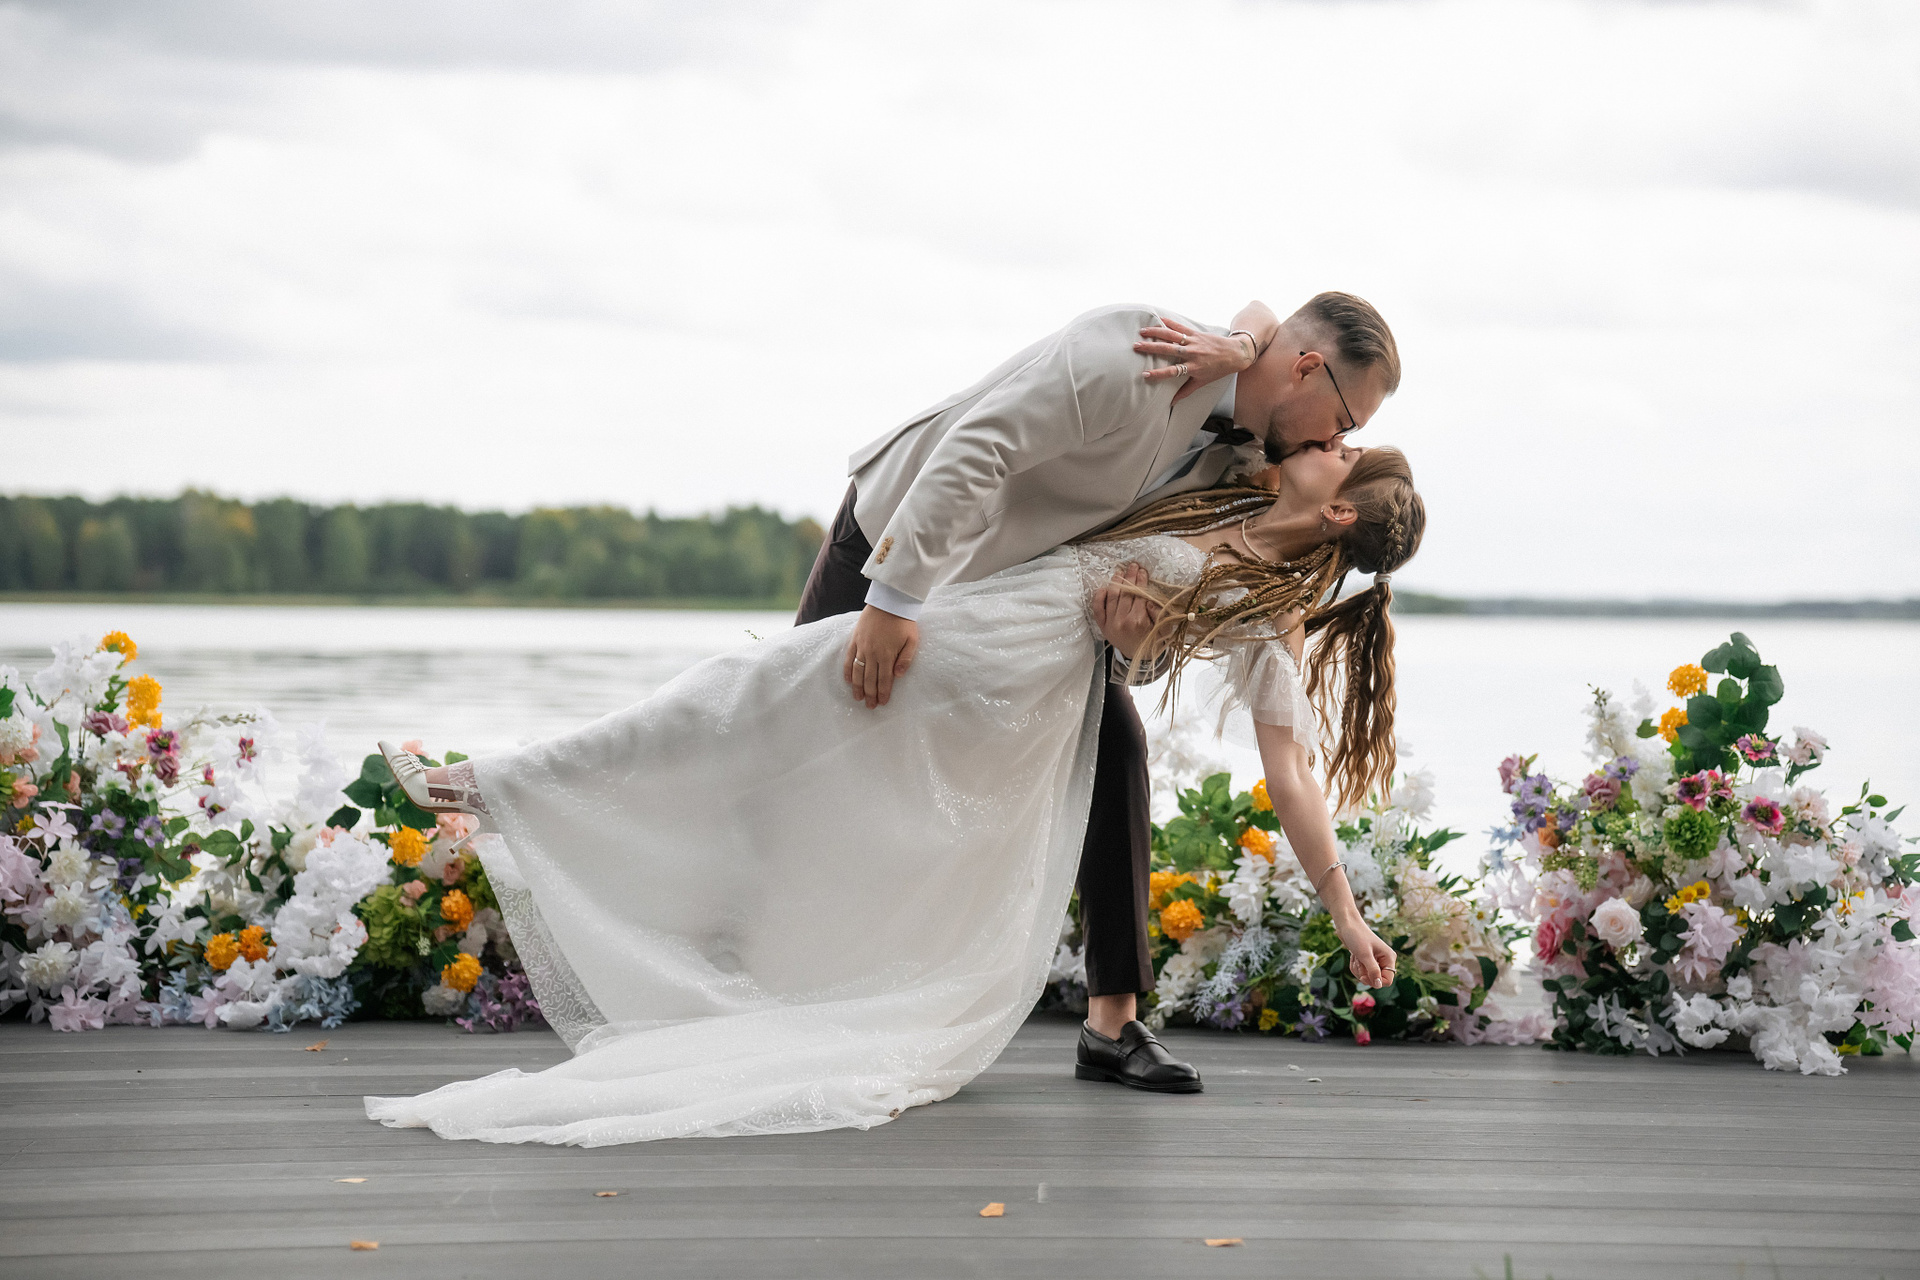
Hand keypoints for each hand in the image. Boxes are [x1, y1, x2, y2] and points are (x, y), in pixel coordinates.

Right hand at [843, 606, 918, 708]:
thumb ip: (906, 659)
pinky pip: (848, 658)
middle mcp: (872, 653)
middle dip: (870, 694)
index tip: (882, 703)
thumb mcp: (912, 640)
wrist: (889, 602)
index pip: (884, 680)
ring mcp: (862, 647)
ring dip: (857, 687)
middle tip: (870, 706)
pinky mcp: (855, 640)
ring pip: (857, 672)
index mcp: (887, 655)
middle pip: (870, 679)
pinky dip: (847, 671)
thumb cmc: (903, 622)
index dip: (883, 693)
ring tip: (858, 698)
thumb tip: (899, 676)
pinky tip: (848, 681)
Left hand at [1090, 563, 1159, 658]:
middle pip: (1125, 593)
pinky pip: (1098, 609)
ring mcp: (1110, 623)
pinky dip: (1099, 597)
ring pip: (1112, 597)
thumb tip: (1150, 601)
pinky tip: (1104, 587)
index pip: (1139, 595)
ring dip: (1116, 582)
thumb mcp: (1163, 630)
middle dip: (1130, 577)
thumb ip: (1159, 614)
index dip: (1141, 581)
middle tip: (1133, 565)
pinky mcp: (1103, 626)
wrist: (1139, 658)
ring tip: (1120, 572)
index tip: (1143, 571)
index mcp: (1138, 621)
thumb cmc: (1153, 641)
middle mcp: (1122, 621)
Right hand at [1136, 316, 1257, 403]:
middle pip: (1168, 350)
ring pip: (1172, 335)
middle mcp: (1192, 353)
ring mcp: (1194, 341)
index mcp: (1193, 367)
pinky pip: (1180, 327)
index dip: (1158, 374)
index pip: (1173, 371)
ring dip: (1156, 332)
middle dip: (1151, 348)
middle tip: (1136, 347)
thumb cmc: (1218, 370)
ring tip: (1142, 331)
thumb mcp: (1202, 382)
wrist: (1235, 353)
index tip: (1145, 375)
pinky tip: (1157, 319)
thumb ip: (1185, 391)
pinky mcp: (1196, 333)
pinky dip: (1168, 323)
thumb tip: (1172, 403)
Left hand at [1336, 914, 1398, 988]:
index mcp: (1389, 958)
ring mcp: (1376, 961)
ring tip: (1356, 956)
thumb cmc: (1357, 936)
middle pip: (1376, 980)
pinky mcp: (1367, 961)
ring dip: (1358, 969)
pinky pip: (1361, 972)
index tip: (1363, 977)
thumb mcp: (1364, 955)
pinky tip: (1353, 956)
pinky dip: (1355, 966)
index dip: (1375, 981)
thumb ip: (1373, 971)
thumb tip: (1379, 985)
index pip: (1387, 980)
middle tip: (1359, 961)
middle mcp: (1384, 960)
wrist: (1346, 925)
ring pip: (1367, 977)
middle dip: (1364, 973)